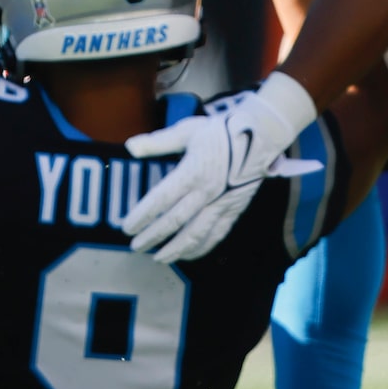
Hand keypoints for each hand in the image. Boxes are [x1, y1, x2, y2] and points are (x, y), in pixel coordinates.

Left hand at [124, 70, 319, 261]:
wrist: (261, 136)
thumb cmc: (220, 130)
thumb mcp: (187, 130)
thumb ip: (158, 142)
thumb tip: (129, 146)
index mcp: (192, 172)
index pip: (161, 200)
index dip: (142, 216)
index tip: (126, 227)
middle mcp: (206, 193)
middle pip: (175, 221)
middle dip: (152, 236)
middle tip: (135, 246)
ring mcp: (221, 204)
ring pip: (196, 234)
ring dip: (175, 249)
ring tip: (158, 257)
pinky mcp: (234, 210)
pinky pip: (216, 235)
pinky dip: (201, 248)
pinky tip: (188, 254)